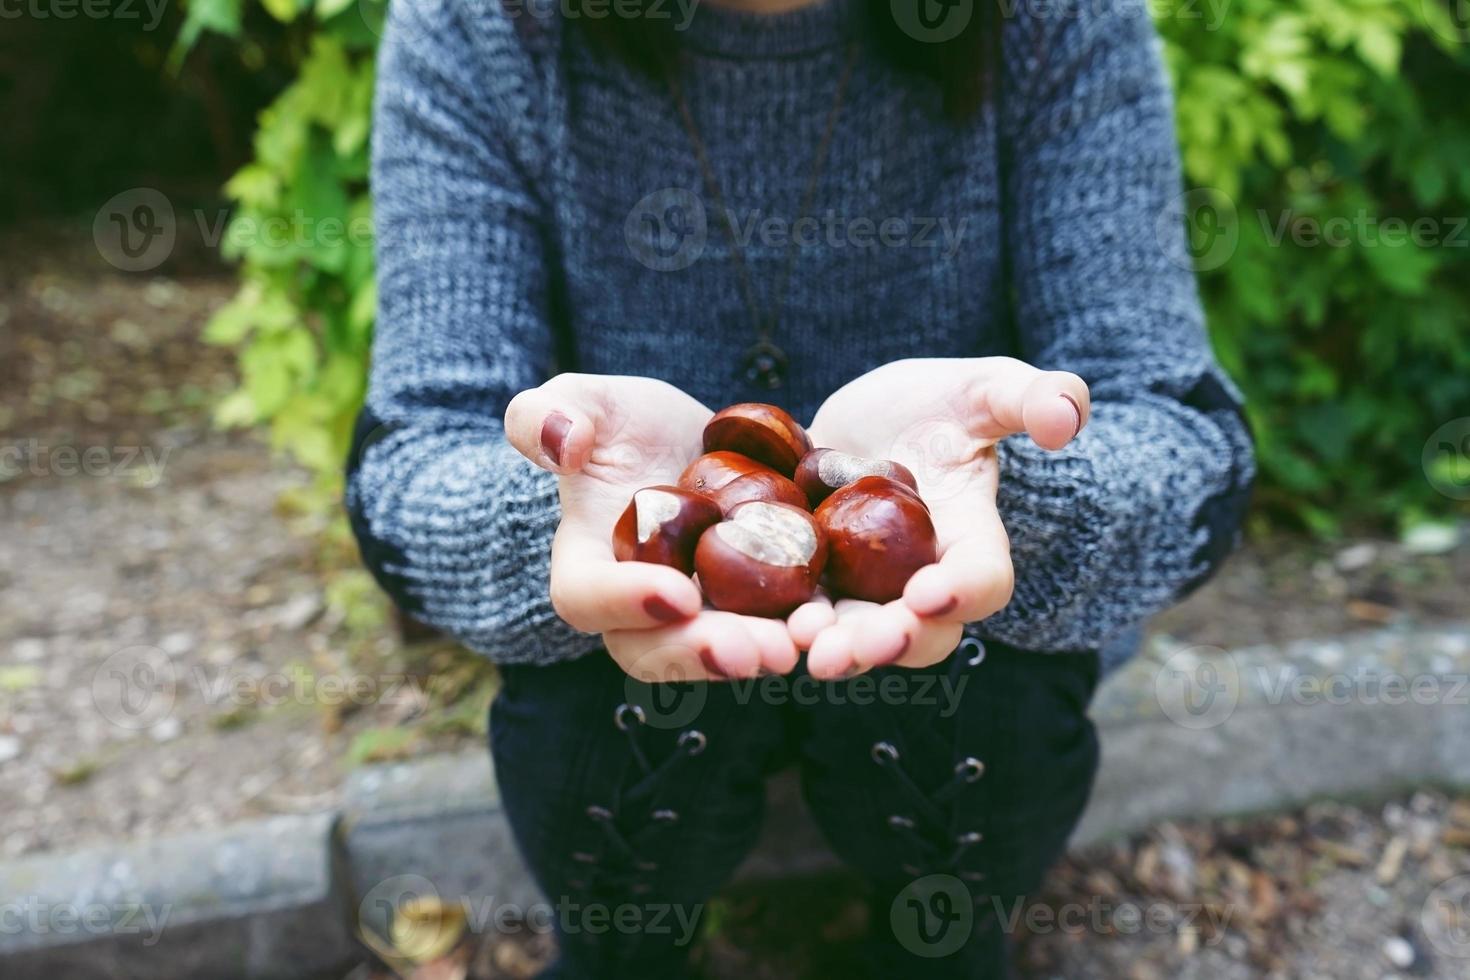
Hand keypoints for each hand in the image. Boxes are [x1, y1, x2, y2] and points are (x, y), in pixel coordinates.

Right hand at [505, 374, 799, 681]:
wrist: (688, 444)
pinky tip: (838, 618)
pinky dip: (806, 629)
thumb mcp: (580, 401)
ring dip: (762, 653)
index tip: (675, 592)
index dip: (625, 602)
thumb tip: (562, 444)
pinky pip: (778, 628)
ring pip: (723, 651)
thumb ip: (545, 416)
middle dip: (706, 651)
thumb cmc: (620, 425)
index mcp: (588, 562)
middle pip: (659, 649)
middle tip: (754, 647)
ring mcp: (702, 613)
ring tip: (802, 642)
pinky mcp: (756, 606)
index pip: (586, 597)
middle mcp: (641, 606)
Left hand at [788, 357, 1089, 678]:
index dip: (965, 590)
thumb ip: (1032, 397)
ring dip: (831, 647)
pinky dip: (778, 626)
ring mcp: (864, 587)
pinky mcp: (812, 582)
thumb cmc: (939, 404)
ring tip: (801, 644)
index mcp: (970, 537)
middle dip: (887, 642)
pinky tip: (754, 624)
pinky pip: (797, 615)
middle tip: (851, 646)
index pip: (984, 578)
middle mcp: (920, 578)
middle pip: (918, 632)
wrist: (868, 422)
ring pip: (856, 637)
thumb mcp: (985, 387)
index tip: (932, 592)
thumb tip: (1067, 418)